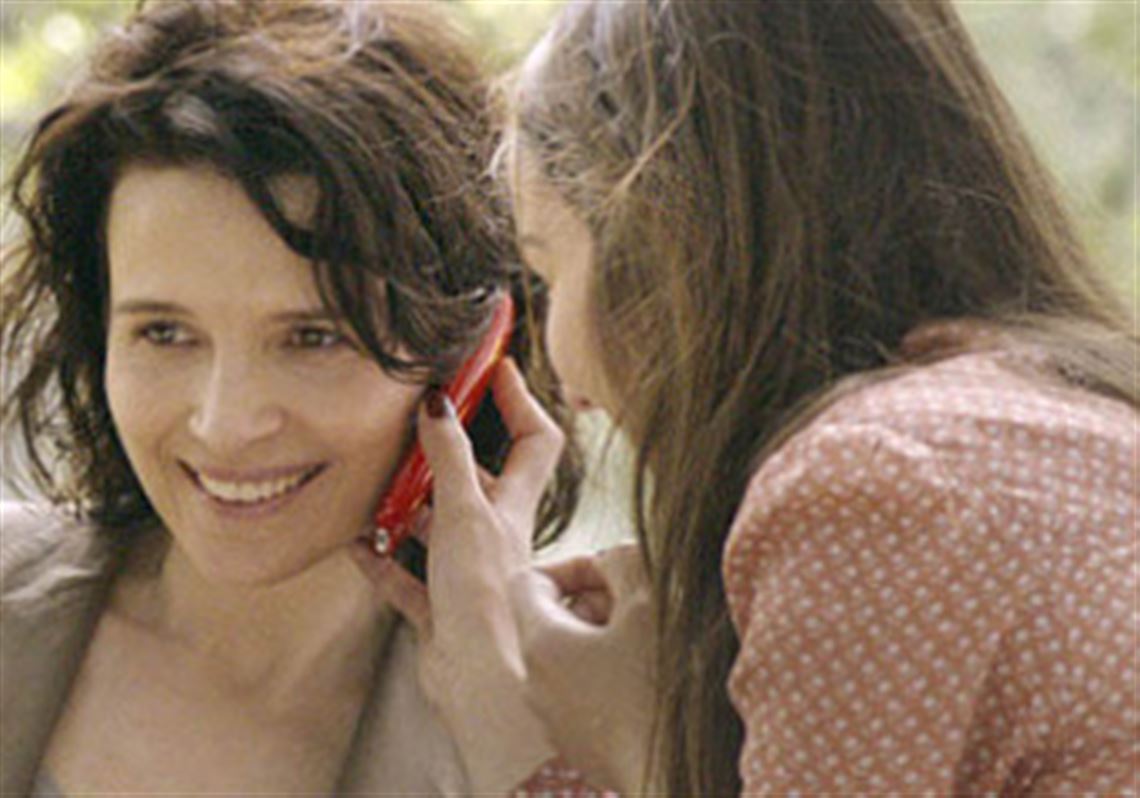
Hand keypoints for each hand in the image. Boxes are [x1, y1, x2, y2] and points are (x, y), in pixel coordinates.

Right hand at [350, 358, 564, 792]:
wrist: (479, 681)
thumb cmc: (487, 597)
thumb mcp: (467, 511)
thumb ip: (450, 458)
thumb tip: (441, 404)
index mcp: (515, 506)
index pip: (535, 438)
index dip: (519, 400)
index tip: (492, 369)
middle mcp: (496, 535)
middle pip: (480, 480)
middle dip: (446, 455)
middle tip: (413, 432)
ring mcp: (467, 572)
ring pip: (438, 527)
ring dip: (406, 508)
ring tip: (375, 487)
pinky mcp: (439, 608)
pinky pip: (406, 577)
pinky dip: (381, 560)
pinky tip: (355, 545)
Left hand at [510, 544, 656, 795]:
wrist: (675, 778)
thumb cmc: (660, 690)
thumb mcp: (648, 604)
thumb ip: (623, 561)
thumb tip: (611, 560)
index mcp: (541, 644)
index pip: (530, 579)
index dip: (573, 565)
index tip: (613, 575)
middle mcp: (534, 684)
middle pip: (551, 618)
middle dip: (596, 603)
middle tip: (640, 609)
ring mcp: (554, 721)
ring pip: (570, 658)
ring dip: (607, 641)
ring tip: (650, 646)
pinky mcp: (580, 748)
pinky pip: (584, 695)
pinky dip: (611, 679)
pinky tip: (650, 686)